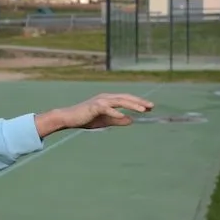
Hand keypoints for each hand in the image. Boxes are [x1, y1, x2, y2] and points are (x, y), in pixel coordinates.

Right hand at [37, 93, 153, 135]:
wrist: (68, 118)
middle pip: (125, 97)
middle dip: (139, 101)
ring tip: (142, 109)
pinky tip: (124, 116)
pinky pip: (107, 109)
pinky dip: (116, 112)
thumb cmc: (85, 119)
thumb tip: (131, 120)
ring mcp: (100, 101)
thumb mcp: (105, 121)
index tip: (149, 107)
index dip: (138, 102)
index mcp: (108, 100)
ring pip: (119, 101)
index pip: (126, 99)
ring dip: (131, 105)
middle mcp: (105, 98)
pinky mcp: (94, 107)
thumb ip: (117, 120)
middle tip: (151, 106)